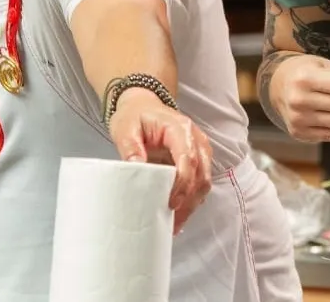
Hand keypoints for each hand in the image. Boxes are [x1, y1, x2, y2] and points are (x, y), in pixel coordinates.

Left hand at [108, 88, 211, 233]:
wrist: (142, 106)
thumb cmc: (134, 116)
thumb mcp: (125, 128)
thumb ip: (130, 148)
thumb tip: (137, 168)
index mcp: (180, 129)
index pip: (189, 159)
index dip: (183, 184)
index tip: (171, 203)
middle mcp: (196, 139)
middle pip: (202, 175)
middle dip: (189, 201)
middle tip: (173, 222)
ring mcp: (200, 150)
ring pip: (204, 182)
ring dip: (192, 204)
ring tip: (174, 224)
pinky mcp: (197, 160)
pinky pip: (200, 183)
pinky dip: (191, 200)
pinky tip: (178, 215)